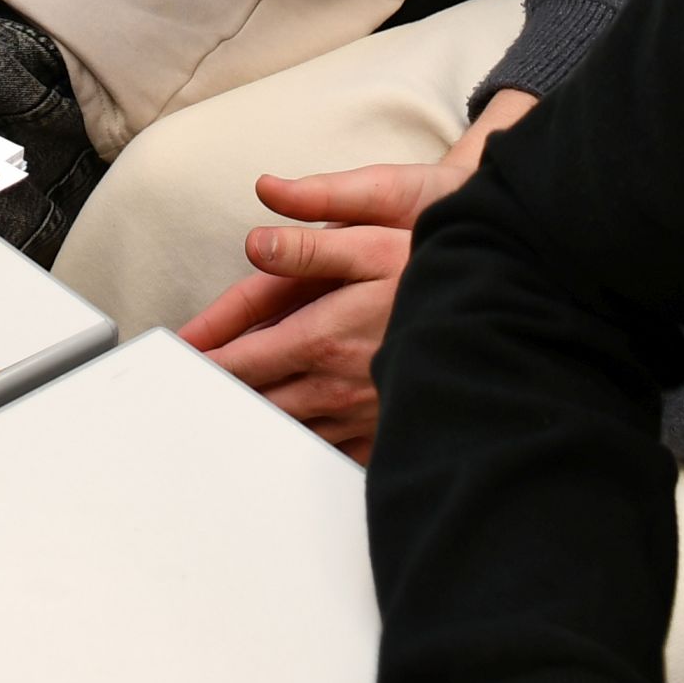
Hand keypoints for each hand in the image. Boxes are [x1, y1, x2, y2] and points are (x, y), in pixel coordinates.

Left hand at [174, 90, 535, 458]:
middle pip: (259, 402)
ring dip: (255, 427)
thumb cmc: (432, 255)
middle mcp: (339, 382)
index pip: (244, 359)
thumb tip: (256, 235)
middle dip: (219, 400)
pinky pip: (334, 452)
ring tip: (219, 428)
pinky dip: (304, 449)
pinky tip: (287, 449)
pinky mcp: (389, 428)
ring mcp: (365, 412)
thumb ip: (308, 238)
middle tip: (182, 404)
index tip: (177, 368)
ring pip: (291, 431)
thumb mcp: (370, 230)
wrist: (506, 289)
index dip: (206, 364)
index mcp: (324, 334)